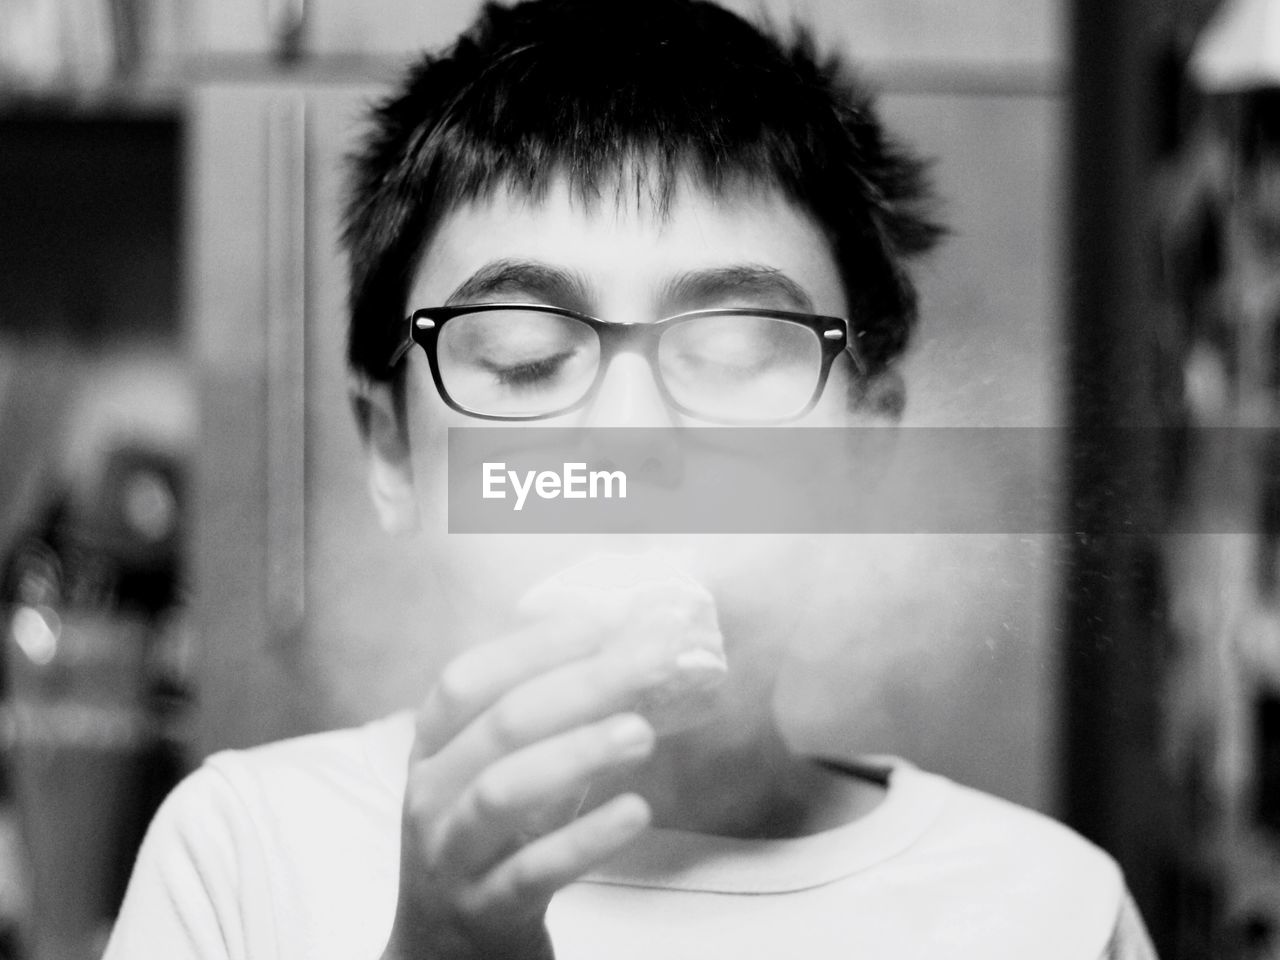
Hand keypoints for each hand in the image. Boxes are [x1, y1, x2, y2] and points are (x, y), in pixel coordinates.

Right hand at [382, 620, 694, 959]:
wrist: (441, 955)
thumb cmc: (487, 846)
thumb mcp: (496, 776)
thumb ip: (544, 724)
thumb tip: (624, 656)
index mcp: (431, 751)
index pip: (468, 681)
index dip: (532, 646)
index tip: (601, 621)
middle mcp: (431, 797)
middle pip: (500, 725)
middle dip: (581, 685)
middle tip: (651, 663)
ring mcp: (449, 856)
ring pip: (503, 792)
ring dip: (577, 753)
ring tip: (641, 733)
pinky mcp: (482, 912)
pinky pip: (531, 871)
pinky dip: (584, 839)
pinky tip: (635, 812)